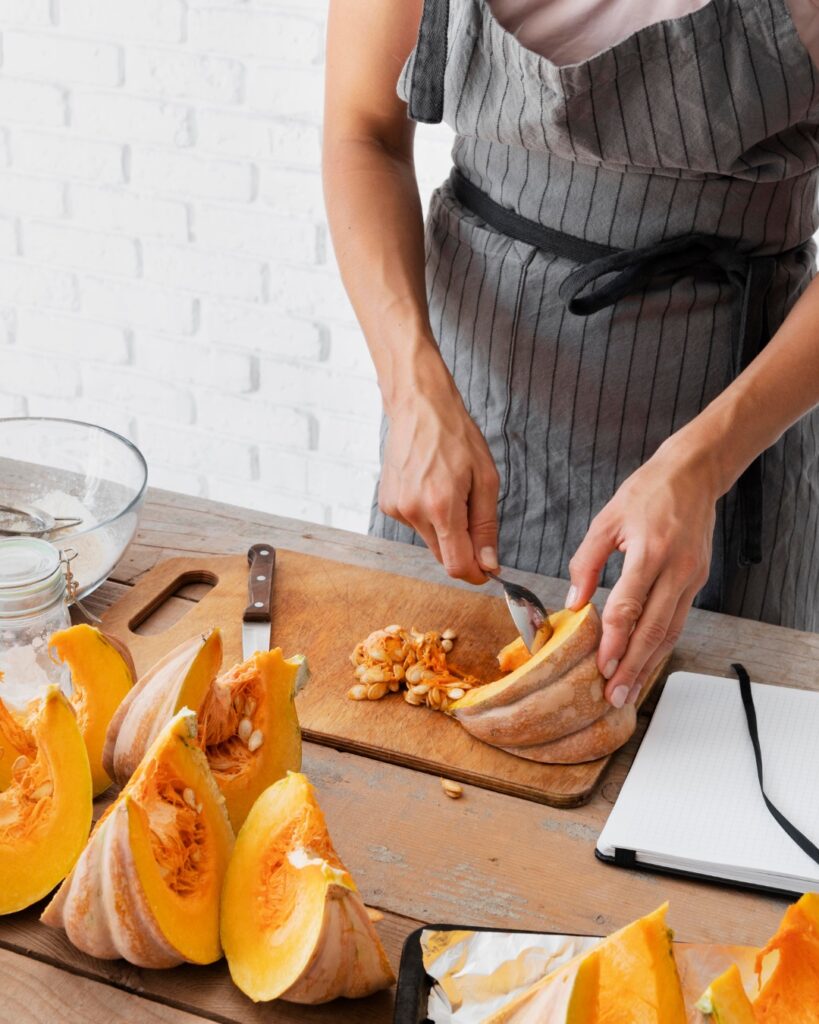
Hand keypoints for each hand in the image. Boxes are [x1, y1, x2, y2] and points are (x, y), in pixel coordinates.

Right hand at [378, 364, 499, 584]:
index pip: (456, 565)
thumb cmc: (456, 437)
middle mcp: (413, 512)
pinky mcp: (386, 505)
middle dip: (463, 548)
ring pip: (430, 540)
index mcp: (441, 506)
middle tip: (474, 516)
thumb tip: (489, 564)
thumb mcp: (485, 479)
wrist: (419, 407)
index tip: (488, 570)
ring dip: (445, 528)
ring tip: (449, 490)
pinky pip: (415, 525)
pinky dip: (428, 516)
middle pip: (443, 556)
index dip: (476, 574)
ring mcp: (396, 509)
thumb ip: (486, 527)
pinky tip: (430, 487)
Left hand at [565, 438, 719, 706]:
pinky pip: (677, 622)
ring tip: (628, 691)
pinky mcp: (697, 582)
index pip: (630, 605)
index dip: (616, 640)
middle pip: (654, 629)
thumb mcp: (606, 520)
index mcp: (651, 551)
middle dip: (633, 666)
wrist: (693, 475)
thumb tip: (573, 602)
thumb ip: (586, 563)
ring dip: (649, 665)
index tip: (602, 667)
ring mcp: (692, 578)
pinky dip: (661, 647)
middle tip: (615, 695)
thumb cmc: (647, 492)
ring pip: (670, 632)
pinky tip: (646, 664)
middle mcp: (677, 569)